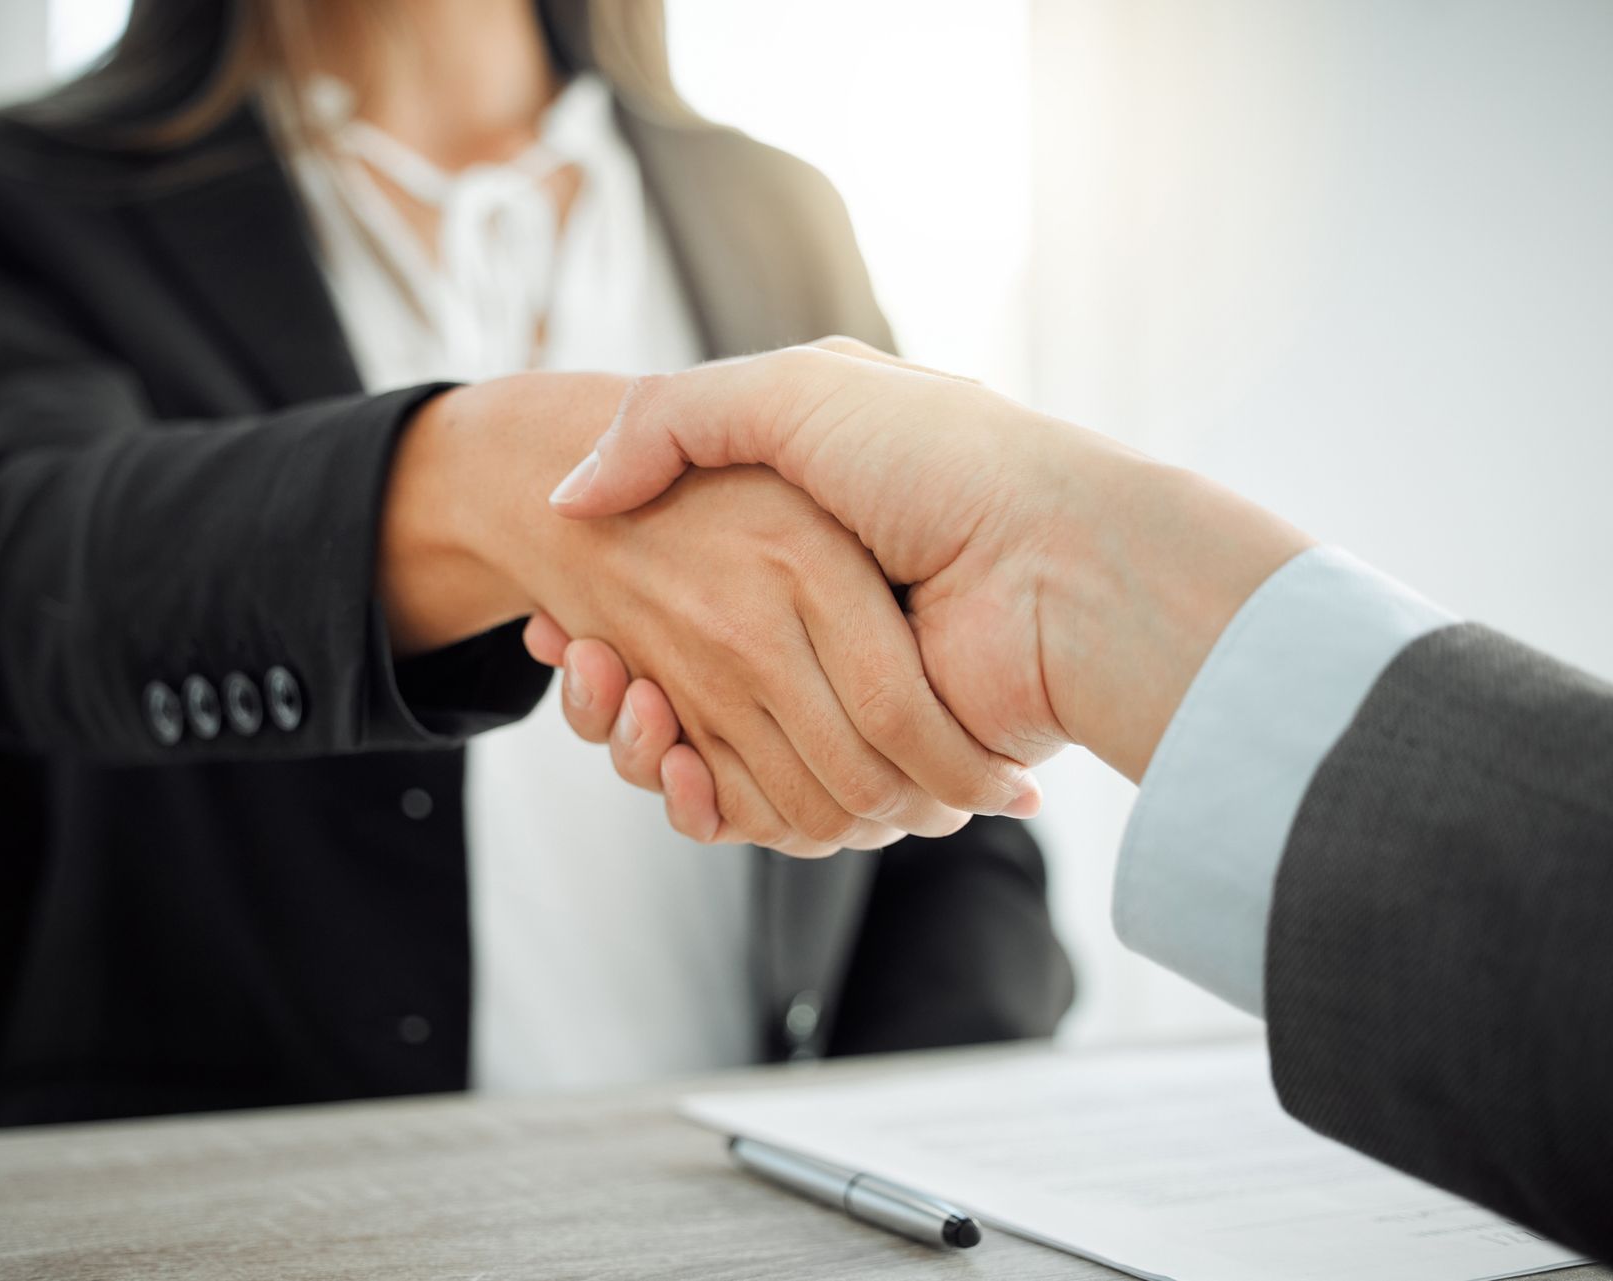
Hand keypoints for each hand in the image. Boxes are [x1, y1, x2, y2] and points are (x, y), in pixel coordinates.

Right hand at [546, 341, 1313, 787]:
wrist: (1055, 556)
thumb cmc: (938, 459)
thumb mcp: (794, 391)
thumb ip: (674, 419)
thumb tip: (572, 492)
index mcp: (799, 555)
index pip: (668, 606)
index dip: (606, 611)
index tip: (562, 612)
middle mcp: (815, 634)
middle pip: (671, 681)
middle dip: (608, 679)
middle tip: (569, 644)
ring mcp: (838, 708)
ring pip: (696, 749)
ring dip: (634, 732)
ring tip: (610, 682)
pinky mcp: (863, 775)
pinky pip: (751, 806)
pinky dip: (691, 793)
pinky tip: (658, 744)